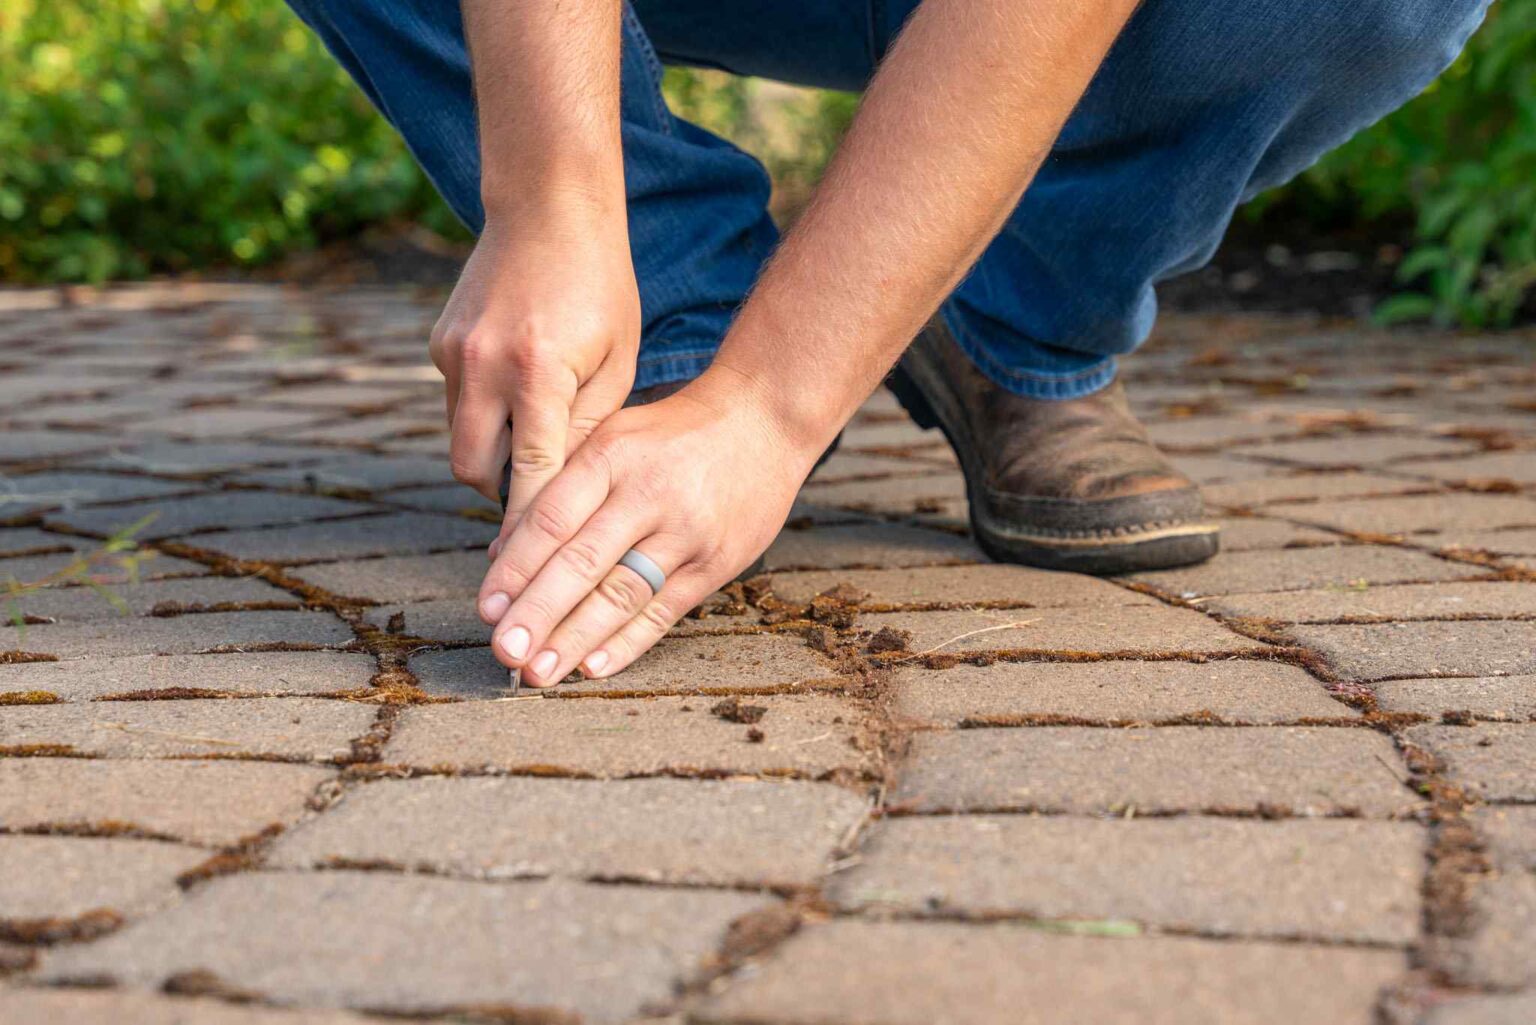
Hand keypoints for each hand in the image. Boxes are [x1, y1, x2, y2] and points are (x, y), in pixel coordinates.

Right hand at [428, 205, 639, 528]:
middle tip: (535, 507)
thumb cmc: (600, 285)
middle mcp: (483, 364)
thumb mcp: (616, 360)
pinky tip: (517, 403)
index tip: (538, 563)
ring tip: (533, 456)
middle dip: (501, 497)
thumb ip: (589, 428)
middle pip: (474, 470)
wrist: (548, 207)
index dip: (533, 525)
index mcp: (538, 371)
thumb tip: (567, 492)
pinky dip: (484, 418)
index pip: (532, 472)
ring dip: (492, 457)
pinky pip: (457, 404)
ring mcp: (453, 353)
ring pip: (460, 440)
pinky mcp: (439, 343)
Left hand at [473, 377, 822, 684]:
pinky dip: (628, 642)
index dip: (516, 569)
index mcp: (611, 457)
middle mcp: (647, 494)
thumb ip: (558, 490)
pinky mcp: (717, 561)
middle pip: (582, 562)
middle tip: (503, 651)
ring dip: (576, 638)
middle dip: (538, 613)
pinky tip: (594, 666)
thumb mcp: (611, 438)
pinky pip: (665, 610)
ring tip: (539, 671)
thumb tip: (501, 555)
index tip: (486, 609)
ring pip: (622, 593)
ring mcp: (686, 531)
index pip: (553, 520)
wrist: (763, 420)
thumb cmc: (672, 434)